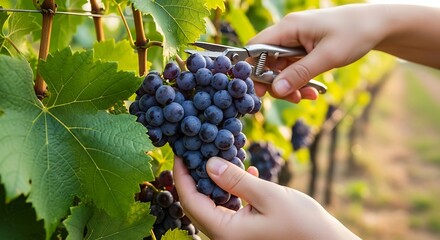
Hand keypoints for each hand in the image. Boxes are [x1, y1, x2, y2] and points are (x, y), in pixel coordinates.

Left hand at [173, 156, 359, 239]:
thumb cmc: (303, 224)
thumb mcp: (268, 196)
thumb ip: (236, 180)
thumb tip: (208, 163)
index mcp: (225, 232)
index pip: (190, 201)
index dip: (181, 175)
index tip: (180, 152)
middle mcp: (225, 237)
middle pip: (198, 203)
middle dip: (195, 175)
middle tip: (197, 149)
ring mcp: (236, 236)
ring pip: (215, 204)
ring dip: (216, 181)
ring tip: (219, 156)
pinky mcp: (248, 232)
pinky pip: (232, 209)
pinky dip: (234, 191)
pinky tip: (249, 174)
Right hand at [248, 4, 385, 102]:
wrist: (377, 25)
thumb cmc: (354, 33)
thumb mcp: (327, 57)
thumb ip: (299, 74)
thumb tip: (276, 90)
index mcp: (288, 28)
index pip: (256, 47)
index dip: (252, 69)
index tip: (259, 91)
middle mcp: (287, 33)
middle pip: (266, 62)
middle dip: (275, 83)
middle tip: (289, 98)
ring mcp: (295, 42)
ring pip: (280, 69)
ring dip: (289, 86)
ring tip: (306, 97)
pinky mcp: (303, 50)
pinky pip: (293, 69)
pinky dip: (299, 82)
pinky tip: (311, 92)